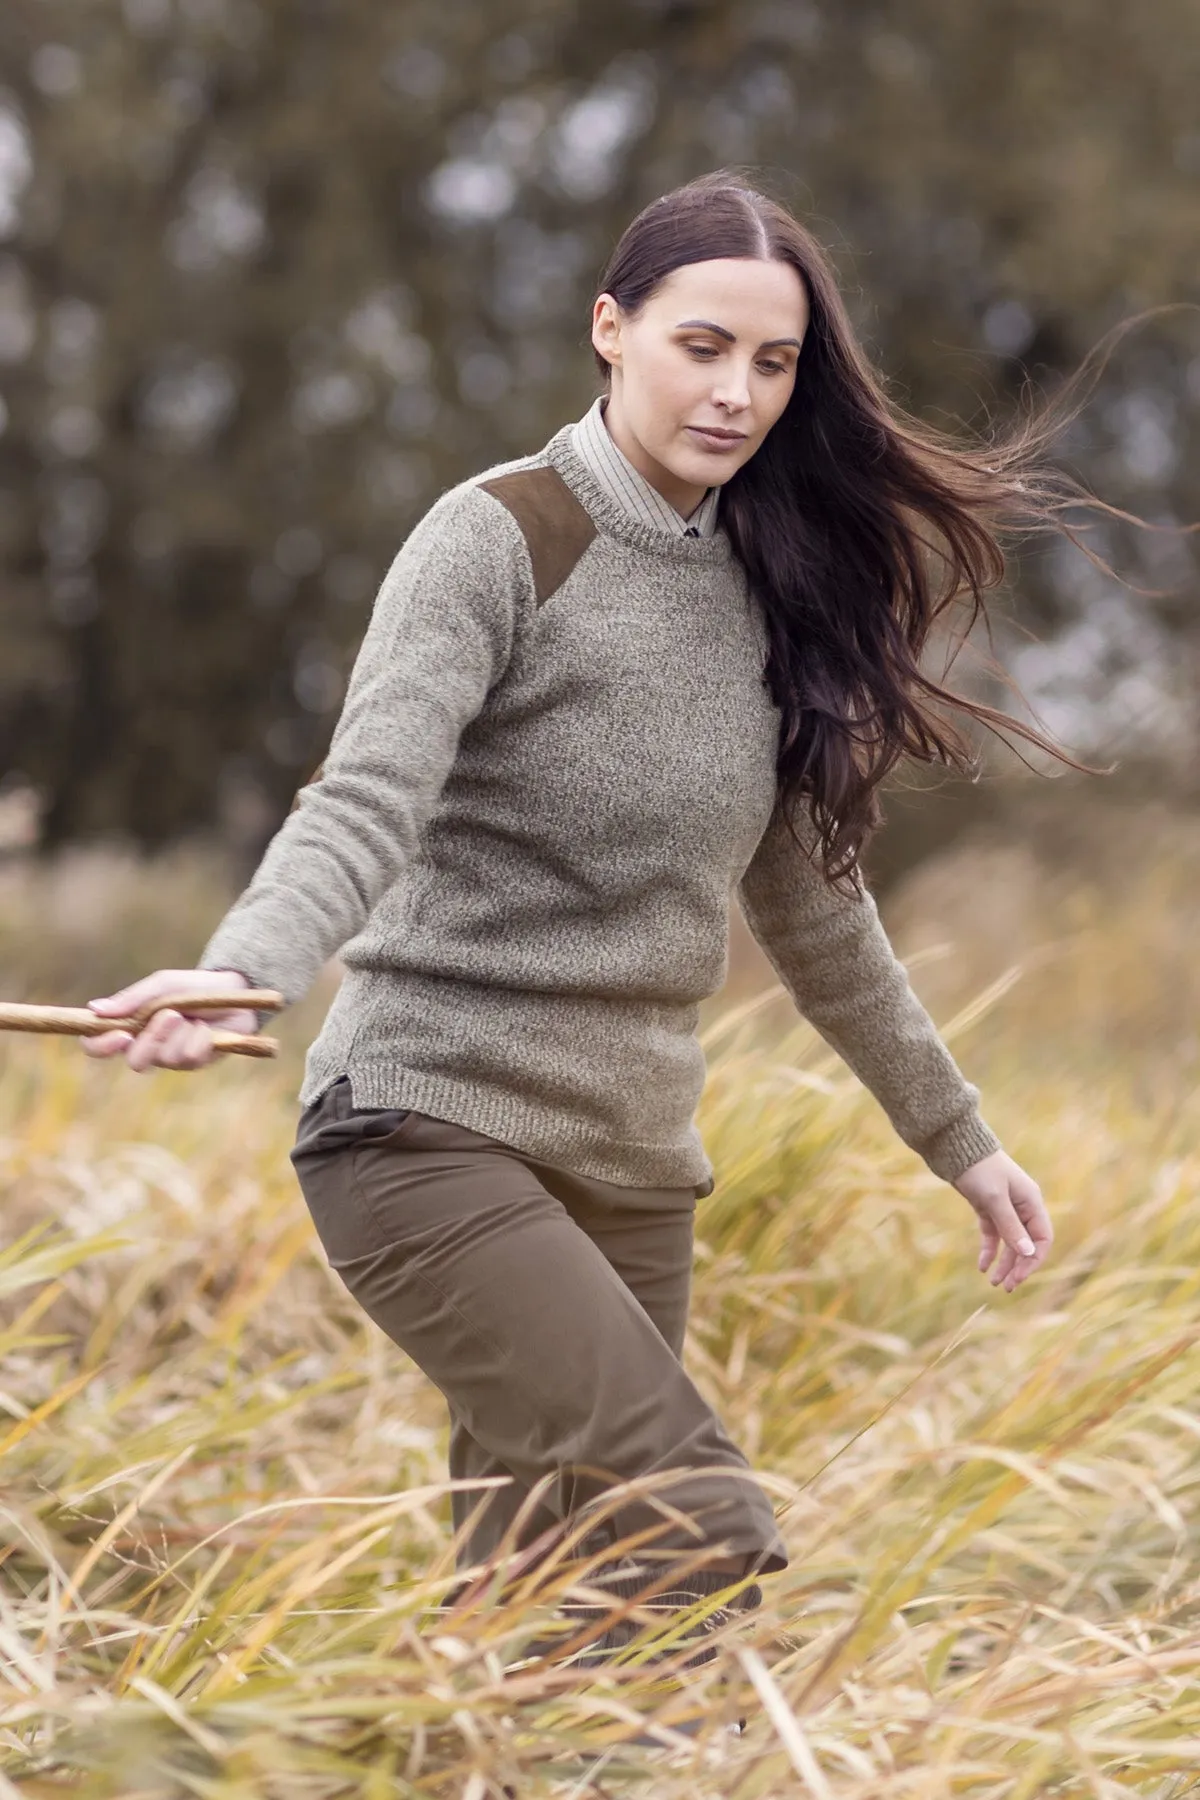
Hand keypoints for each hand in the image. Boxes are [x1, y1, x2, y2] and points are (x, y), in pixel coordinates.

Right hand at [83, 969, 258, 1072]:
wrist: (234, 989)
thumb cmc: (192, 986)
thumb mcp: (162, 984)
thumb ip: (133, 998)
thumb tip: (95, 1009)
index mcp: (130, 1026)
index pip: (99, 1045)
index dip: (101, 1046)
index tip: (120, 1034)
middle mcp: (147, 1046)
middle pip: (135, 1061)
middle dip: (152, 1039)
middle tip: (170, 1015)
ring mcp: (172, 1057)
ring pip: (166, 1058)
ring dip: (181, 1033)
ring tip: (191, 1016)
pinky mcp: (196, 1062)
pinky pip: (191, 1056)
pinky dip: (199, 1037)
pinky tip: (207, 1027)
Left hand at [952, 1149, 1051, 1292]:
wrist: (954, 1147)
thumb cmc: (979, 1168)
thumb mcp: (994, 1199)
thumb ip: (1011, 1226)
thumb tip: (1028, 1253)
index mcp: (1031, 1202)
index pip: (1043, 1239)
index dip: (1033, 1260)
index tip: (1018, 1277)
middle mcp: (1022, 1206)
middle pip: (1025, 1244)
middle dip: (1017, 1266)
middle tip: (1004, 1287)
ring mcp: (1005, 1208)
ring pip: (1009, 1242)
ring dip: (1003, 1262)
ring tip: (992, 1282)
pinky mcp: (987, 1207)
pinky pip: (992, 1234)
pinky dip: (988, 1250)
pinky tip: (981, 1266)